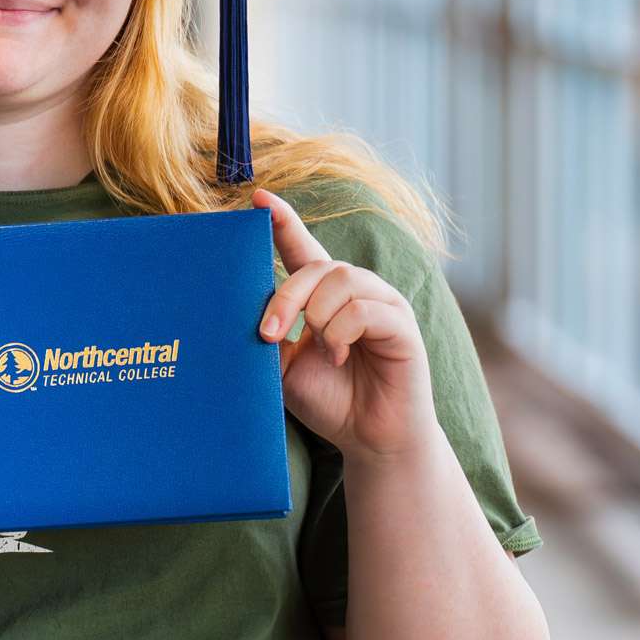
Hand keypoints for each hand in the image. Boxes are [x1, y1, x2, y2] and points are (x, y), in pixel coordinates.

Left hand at [251, 188, 441, 461]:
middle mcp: (356, 291)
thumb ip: (270, 336)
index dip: (282, 221)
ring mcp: (382, 304)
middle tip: (268, 335)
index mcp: (325, 295)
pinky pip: (365, 309)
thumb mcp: (284, 368)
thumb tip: (237, 312)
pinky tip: (339, 357)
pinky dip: (342, 332)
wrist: (368, 440)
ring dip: (316, 316)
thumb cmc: (330, 401)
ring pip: (341, 280)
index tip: (257, 199)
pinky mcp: (402, 326)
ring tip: (317, 350)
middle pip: (317, 266)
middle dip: (286, 297)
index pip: (302, 247)